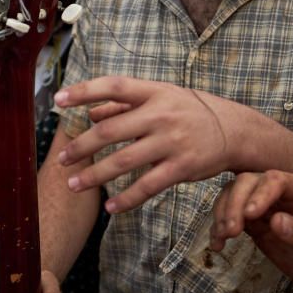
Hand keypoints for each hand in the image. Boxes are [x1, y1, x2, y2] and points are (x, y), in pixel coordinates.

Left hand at [55, 76, 270, 212]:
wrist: (234, 131)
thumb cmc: (189, 111)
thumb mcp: (161, 98)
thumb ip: (125, 104)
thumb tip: (91, 113)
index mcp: (154, 92)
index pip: (114, 86)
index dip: (85, 91)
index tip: (59, 98)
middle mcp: (161, 114)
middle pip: (112, 130)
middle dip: (82, 146)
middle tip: (62, 159)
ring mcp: (172, 142)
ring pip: (124, 161)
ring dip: (95, 175)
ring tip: (74, 184)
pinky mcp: (182, 168)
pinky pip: (148, 186)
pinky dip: (127, 198)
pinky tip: (110, 206)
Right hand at [210, 170, 292, 292]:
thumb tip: (276, 221)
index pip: (276, 180)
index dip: (260, 193)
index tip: (250, 215)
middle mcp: (281, 194)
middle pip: (249, 182)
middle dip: (235, 203)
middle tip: (231, 230)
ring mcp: (265, 208)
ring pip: (234, 196)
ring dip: (223, 213)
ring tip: (223, 237)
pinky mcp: (255, 224)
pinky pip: (231, 217)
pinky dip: (220, 228)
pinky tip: (217, 244)